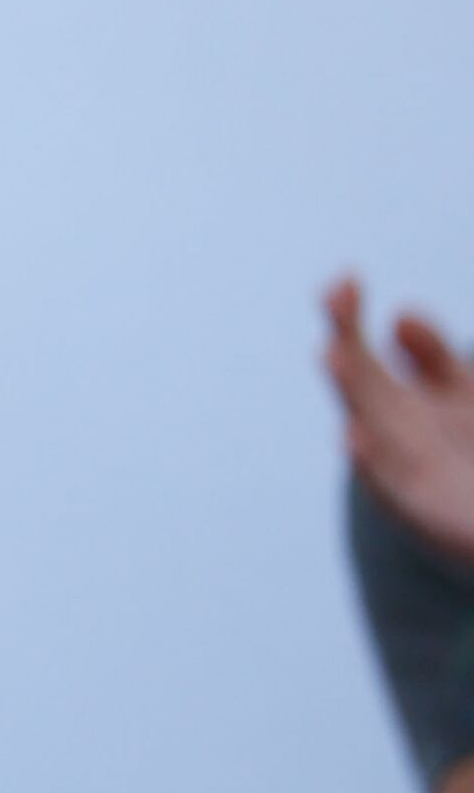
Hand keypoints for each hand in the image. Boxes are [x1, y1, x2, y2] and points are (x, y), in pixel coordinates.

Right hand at [330, 278, 473, 561]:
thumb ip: (433, 358)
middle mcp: (389, 432)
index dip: (347, 316)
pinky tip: (354, 435)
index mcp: (394, 402)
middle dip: (345, 341)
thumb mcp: (461, 397)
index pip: (357, 352)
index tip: (346, 277)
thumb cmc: (472, 460)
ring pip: (366, 426)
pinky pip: (388, 488)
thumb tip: (399, 314)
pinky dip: (369, 464)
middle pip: (358, 382)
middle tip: (334, 297)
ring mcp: (401, 472)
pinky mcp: (420, 514)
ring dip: (349, 391)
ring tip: (332, 353)